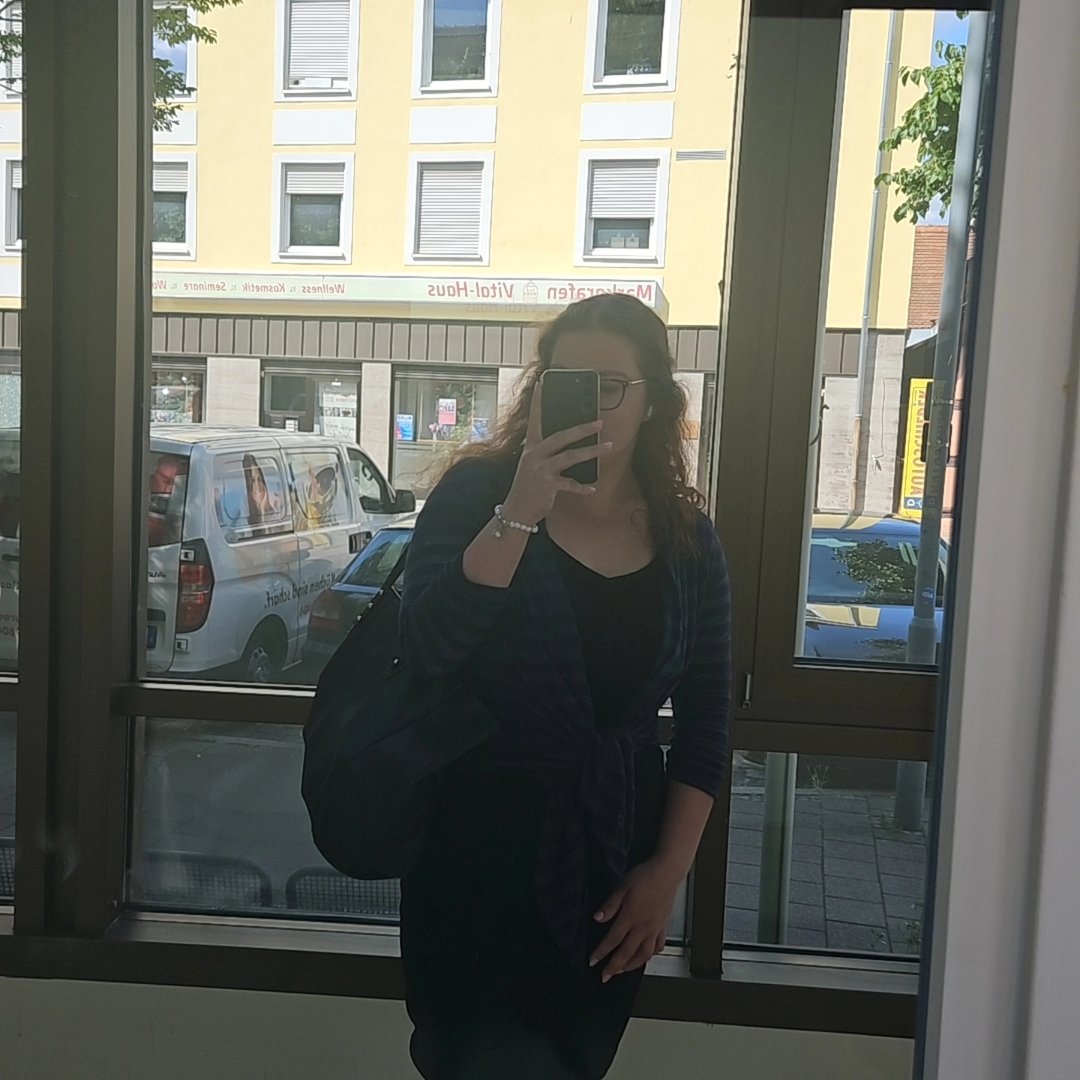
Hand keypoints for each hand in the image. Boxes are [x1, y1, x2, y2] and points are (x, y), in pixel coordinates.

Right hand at [500, 382, 611, 525]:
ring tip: (608, 447)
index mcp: (531, 447)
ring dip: (591, 451)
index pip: (534, 419)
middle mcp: (535, 455)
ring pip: (569, 456)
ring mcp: (541, 470)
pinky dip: (582, 487)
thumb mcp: (533, 464)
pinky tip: (592, 488)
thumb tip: (567, 440)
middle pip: (560, 436)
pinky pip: (569, 483)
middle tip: (600, 422)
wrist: (517, 510)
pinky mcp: (547, 485)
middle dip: (582, 429)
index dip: (537, 402)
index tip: (541, 383)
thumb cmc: (528, 486)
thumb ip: (546, 452)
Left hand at [588, 858, 682, 982]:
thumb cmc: (645, 876)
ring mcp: (655, 929)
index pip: (612, 940)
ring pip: (643, 955)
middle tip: (605, 976)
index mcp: (631, 918)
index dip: (601, 953)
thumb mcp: (622, 887)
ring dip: (631, 966)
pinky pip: (658, 946)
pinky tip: (646, 956)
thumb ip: (610, 905)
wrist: (667, 872)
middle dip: (614, 967)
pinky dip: (650, 955)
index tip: (592, 961)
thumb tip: (597, 918)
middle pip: (627, 953)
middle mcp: (643, 927)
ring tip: (622, 970)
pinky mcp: (663, 926)